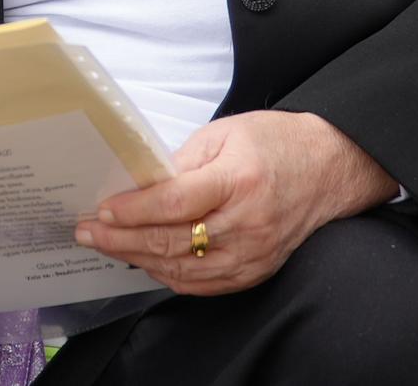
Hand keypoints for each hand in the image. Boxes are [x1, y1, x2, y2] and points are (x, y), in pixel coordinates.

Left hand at [75, 111, 397, 296]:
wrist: (330, 168)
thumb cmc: (275, 143)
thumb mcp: (225, 133)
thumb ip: (181, 161)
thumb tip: (138, 184)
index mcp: (238, 179)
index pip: (175, 202)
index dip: (134, 210)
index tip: (102, 209)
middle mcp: (247, 222)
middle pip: (173, 241)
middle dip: (122, 239)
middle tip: (87, 231)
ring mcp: (253, 253)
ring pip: (183, 268)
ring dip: (138, 260)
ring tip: (107, 246)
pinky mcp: (256, 270)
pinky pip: (203, 283)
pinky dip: (168, 274)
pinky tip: (144, 260)